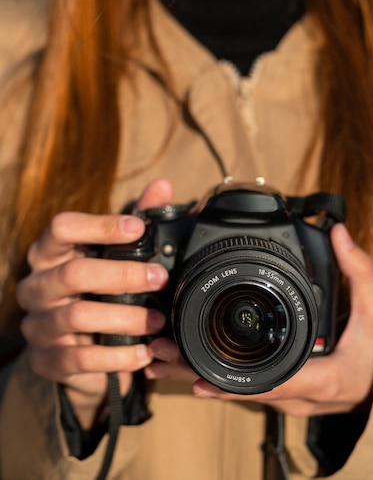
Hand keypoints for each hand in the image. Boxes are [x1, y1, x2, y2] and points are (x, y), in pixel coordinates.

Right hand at [16, 178, 172, 428]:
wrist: (75, 349)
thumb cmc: (97, 290)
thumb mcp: (115, 254)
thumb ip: (137, 219)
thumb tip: (162, 186)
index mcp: (50, 253)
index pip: (61, 228)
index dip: (100, 225)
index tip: (139, 228)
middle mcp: (37, 285)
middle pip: (73, 273)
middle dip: (123, 275)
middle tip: (160, 278)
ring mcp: (37, 324)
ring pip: (77, 316)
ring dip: (125, 318)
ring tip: (158, 321)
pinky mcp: (46, 360)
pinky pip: (80, 359)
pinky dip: (118, 357)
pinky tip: (143, 353)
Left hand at [146, 224, 372, 416]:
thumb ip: (359, 273)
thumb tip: (339, 234)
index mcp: (318, 379)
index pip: (270, 383)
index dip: (230, 383)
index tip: (195, 376)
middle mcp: (297, 396)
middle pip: (240, 388)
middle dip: (196, 372)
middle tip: (158, 352)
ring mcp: (286, 398)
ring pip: (236, 389)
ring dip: (197, 375)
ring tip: (157, 360)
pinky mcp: (281, 392)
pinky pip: (243, 386)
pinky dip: (213, 377)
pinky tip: (185, 367)